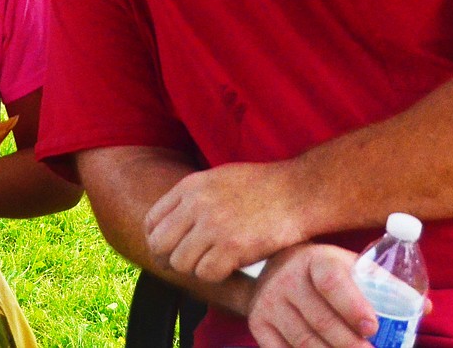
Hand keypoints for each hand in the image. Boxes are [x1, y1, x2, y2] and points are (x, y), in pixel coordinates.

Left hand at [144, 161, 305, 282]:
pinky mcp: (232, 247)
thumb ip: (192, 196)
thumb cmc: (262, 186)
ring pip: (181, 263)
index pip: (153, 220)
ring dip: (196, 268)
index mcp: (191, 185)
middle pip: (160, 244)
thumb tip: (170, 221)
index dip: (157, 239)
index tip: (171, 248)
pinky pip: (206, 274)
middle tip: (187, 263)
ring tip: (215, 261)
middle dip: (170, 258)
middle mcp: (197, 204)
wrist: (298, 190)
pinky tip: (230, 266)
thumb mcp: (219, 177)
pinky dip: (216, 275)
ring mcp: (214, 226)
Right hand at [247, 244, 377, 347]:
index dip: (352, 305)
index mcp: (315, 260)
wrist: (275, 270)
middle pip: (320, 320)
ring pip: (304, 341)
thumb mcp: (350, 267)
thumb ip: (384, 285)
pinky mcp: (259, 324)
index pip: (332, 281)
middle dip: (349, 345)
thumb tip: (425, 307)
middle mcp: (288, 278)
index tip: (372, 327)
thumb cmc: (325, 272)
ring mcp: (271, 302)